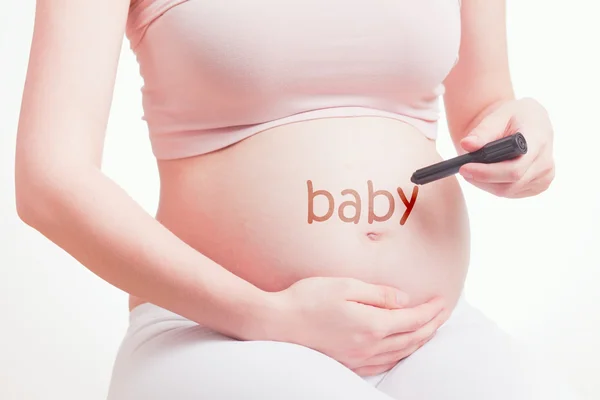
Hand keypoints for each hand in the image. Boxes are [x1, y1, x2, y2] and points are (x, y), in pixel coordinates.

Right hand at [268, 277, 447, 375]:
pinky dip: (400, 355)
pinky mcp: (348, 364)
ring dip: (420, 341)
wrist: (276, 323)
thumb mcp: (345, 286)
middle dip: (432, 325)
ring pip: (401, 354)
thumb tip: (404, 300)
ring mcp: (359, 359)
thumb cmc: (308, 299)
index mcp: (372, 325)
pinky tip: (401, 349)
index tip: (443, 300)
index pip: (413, 319)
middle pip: (412, 339)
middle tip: (444, 312)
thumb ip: (378, 294)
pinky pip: (384, 364)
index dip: (431, 310)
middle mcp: (370, 347)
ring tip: (430, 329)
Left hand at [458, 97, 555, 197]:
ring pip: (508, 191)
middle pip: (509, 184)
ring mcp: (544, 177)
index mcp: (538, 141)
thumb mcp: (499, 115)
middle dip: (481, 179)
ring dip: (485, 184)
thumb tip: (467, 145)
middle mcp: (545, 162)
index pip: (514, 168)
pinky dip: (494, 186)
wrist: (531, 121)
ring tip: (472, 170)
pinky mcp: (540, 185)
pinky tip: (487, 174)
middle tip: (462, 170)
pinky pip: (512, 193)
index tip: (465, 167)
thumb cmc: (515, 116)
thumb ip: (483, 131)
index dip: (487, 173)